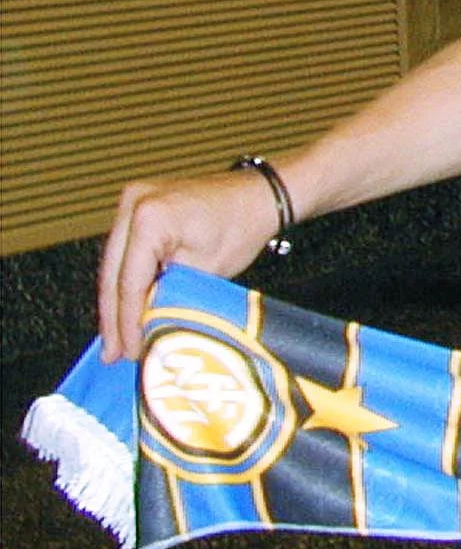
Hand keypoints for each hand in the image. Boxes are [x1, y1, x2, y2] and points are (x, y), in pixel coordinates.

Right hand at [97, 171, 278, 362]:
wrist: (260, 195)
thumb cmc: (243, 225)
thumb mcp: (204, 272)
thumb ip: (167, 298)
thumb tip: (143, 329)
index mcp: (149, 219)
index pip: (129, 282)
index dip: (126, 323)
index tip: (127, 351)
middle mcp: (133, 203)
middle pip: (113, 273)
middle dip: (113, 318)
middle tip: (113, 353)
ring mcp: (133, 200)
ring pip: (115, 263)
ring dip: (116, 302)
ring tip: (117, 340)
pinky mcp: (138, 205)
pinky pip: (126, 251)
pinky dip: (127, 280)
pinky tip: (126, 310)